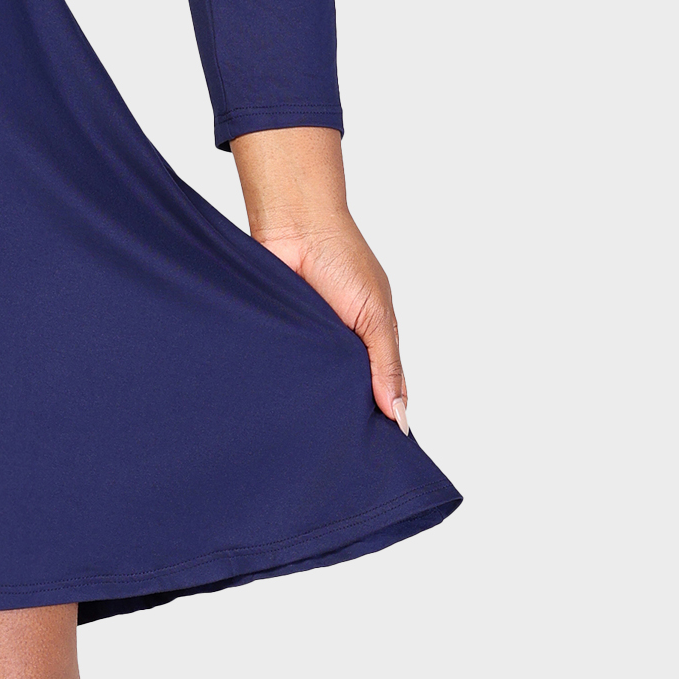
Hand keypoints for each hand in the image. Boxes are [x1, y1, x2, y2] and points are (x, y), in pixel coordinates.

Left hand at [228, 126, 411, 429]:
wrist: (294, 225)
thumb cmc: (341, 258)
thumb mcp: (377, 317)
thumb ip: (387, 366)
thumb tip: (402, 417)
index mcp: (369, 343)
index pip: (377, 394)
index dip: (376, 420)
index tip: (374, 453)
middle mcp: (337, 348)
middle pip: (341, 396)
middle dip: (340, 417)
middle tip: (336, 450)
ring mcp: (305, 346)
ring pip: (310, 388)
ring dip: (310, 400)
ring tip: (308, 430)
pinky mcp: (277, 340)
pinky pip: (281, 370)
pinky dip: (284, 381)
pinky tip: (284, 401)